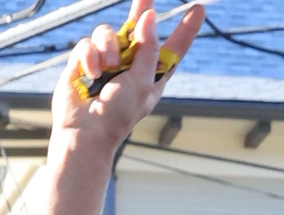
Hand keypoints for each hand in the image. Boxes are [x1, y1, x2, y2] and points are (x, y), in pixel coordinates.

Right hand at [54, 4, 201, 145]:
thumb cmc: (118, 115)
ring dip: (108, 48)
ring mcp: (107, 61)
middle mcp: (131, 64)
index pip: (173, 48)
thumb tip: (149, 16)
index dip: (185, 29)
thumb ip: (148, 48)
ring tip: (108, 70)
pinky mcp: (85, 61)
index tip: (198, 9)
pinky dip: (90, 57)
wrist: (85, 132)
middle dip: (141, 7)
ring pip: (108, 32)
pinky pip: (88, 43)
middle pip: (139, 27)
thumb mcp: (143, 83)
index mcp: (152, 74)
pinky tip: (91, 75)